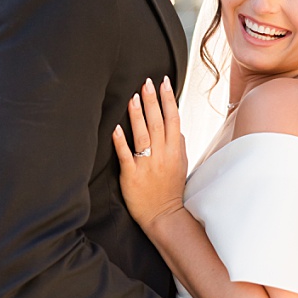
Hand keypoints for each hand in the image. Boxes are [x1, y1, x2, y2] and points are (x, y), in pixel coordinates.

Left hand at [111, 77, 187, 233]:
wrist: (162, 215)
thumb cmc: (170, 189)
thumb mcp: (181, 164)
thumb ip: (178, 143)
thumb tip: (175, 125)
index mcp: (174, 150)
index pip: (173, 119)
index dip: (169, 99)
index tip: (164, 82)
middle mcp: (162, 155)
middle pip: (158, 123)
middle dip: (152, 101)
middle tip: (146, 82)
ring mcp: (147, 164)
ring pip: (142, 135)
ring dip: (138, 115)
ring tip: (133, 97)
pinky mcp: (132, 175)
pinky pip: (127, 155)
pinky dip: (121, 141)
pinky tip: (117, 128)